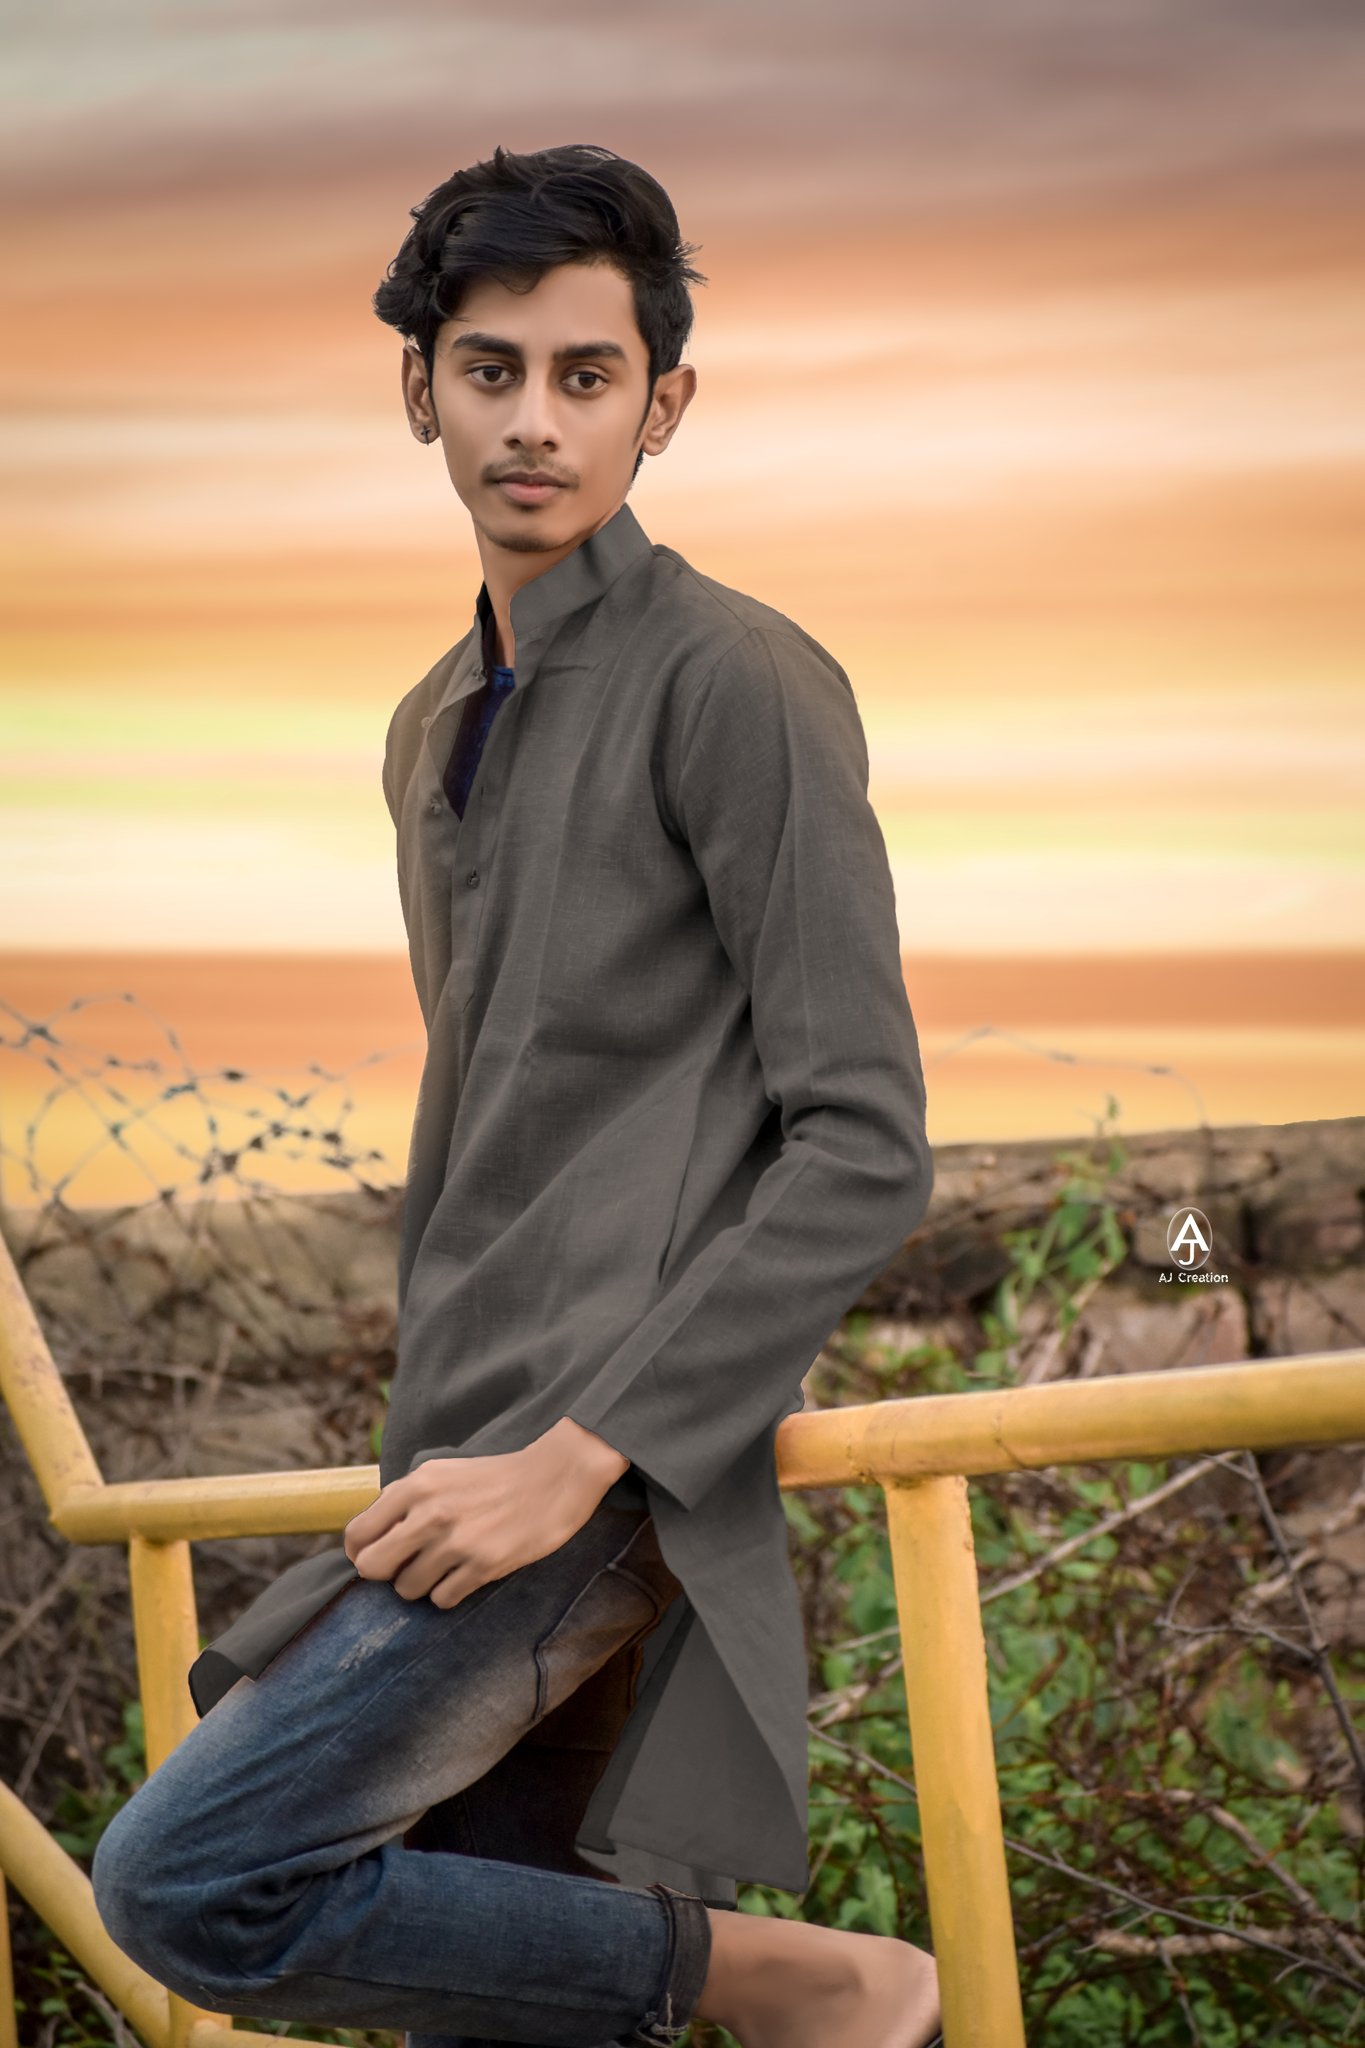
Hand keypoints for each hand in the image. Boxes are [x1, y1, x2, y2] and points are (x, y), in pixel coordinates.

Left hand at [342, 1417, 629, 1610]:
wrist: (553, 1478)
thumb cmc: (494, 1478)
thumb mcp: (441, 1473)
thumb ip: (404, 1501)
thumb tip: (367, 1540)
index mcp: (416, 1485)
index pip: (358, 1534)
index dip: (361, 1552)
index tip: (376, 1557)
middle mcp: (430, 1513)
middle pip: (373, 1567)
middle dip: (386, 1573)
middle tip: (406, 1568)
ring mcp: (456, 1541)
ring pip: (407, 1588)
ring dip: (421, 1585)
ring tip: (445, 1567)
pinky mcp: (482, 1565)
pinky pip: (442, 1599)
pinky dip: (449, 1593)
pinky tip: (466, 1574)